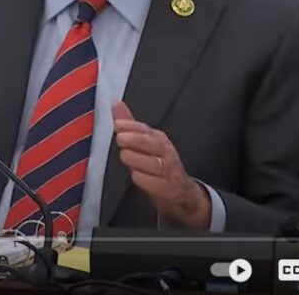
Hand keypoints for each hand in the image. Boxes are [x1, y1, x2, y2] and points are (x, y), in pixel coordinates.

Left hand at [112, 101, 210, 229]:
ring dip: (139, 159)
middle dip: (137, 140)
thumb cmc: (160, 165)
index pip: (146, 130)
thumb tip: (116, 104)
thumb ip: (130, 126)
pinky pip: (159, 185)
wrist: (182, 193)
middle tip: (120, 138)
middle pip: (153, 144)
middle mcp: (166, 154)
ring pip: (156, 164)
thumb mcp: (145, 144)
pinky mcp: (170, 189)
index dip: (132, 126)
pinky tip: (135, 176)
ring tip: (125, 155)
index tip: (118, 124)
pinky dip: (147, 181)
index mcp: (159, 140)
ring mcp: (170, 172)